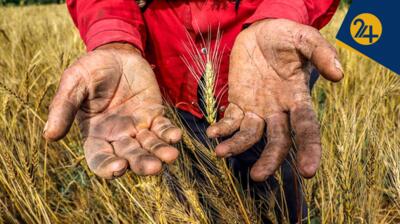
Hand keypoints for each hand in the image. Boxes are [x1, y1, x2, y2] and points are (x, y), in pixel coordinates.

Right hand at [44, 43, 181, 178]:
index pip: (100, 159)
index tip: (120, 167)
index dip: (109, 167)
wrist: (115, 52)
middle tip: (154, 167)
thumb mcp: (74, 83)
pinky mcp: (153, 114)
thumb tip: (49, 136)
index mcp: (95, 134)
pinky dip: (169, 134)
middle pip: (130, 157)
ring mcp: (138, 126)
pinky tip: (175, 136)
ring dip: (160, 153)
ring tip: (171, 156)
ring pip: (149, 147)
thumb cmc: (91, 69)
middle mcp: (117, 136)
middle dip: (142, 164)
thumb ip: (64, 108)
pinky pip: (163, 128)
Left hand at [207, 19, 342, 181]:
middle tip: (258, 177)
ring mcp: (258, 108)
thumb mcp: (305, 39)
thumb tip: (339, 75)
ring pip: (250, 135)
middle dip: (269, 159)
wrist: (260, 32)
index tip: (308, 172)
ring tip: (221, 152)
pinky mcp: (239, 102)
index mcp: (298, 97)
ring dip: (237, 146)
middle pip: (277, 140)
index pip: (307, 127)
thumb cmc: (286, 36)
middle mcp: (279, 109)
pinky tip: (212, 133)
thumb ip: (321, 53)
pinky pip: (231, 121)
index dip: (309, 149)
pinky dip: (222, 128)